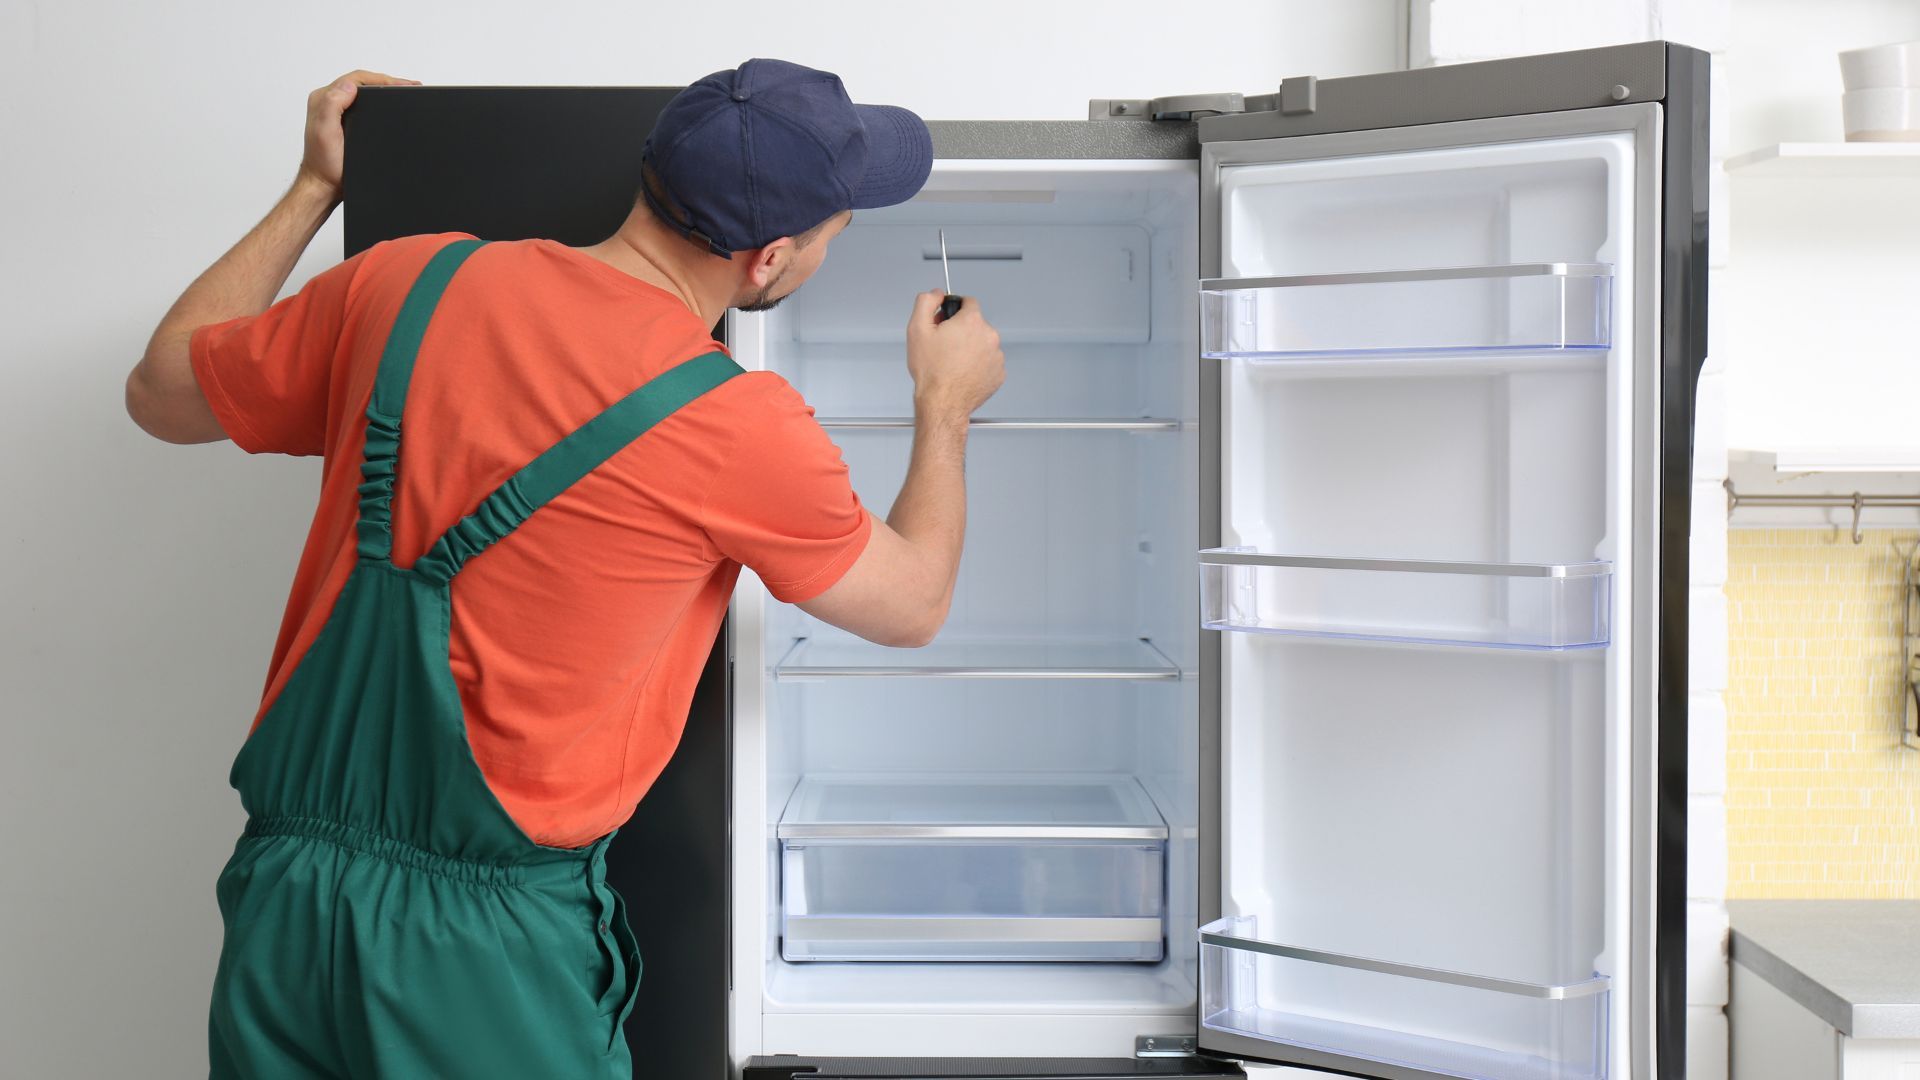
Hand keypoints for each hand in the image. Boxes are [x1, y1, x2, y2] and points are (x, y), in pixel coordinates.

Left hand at [297, 69, 419, 194]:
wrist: (325, 185)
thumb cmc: (325, 165)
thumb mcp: (325, 132)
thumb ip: (332, 104)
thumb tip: (350, 86)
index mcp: (323, 98)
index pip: (356, 79)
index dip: (382, 79)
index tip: (403, 85)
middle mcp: (329, 102)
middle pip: (362, 83)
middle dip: (388, 82)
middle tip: (411, 86)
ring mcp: (338, 111)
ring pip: (365, 92)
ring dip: (386, 91)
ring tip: (406, 92)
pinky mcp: (345, 121)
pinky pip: (365, 104)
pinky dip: (381, 103)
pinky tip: (392, 107)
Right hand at [905, 290, 1004, 419]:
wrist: (943, 403)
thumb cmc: (932, 372)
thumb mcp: (917, 329)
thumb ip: (926, 302)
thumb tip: (936, 293)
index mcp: (971, 321)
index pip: (968, 302)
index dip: (954, 310)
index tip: (947, 321)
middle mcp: (989, 336)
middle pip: (975, 324)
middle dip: (961, 331)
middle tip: (945, 346)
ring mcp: (996, 356)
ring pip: (982, 344)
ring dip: (971, 349)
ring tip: (953, 363)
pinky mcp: (998, 373)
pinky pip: (988, 362)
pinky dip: (978, 365)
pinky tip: (963, 372)